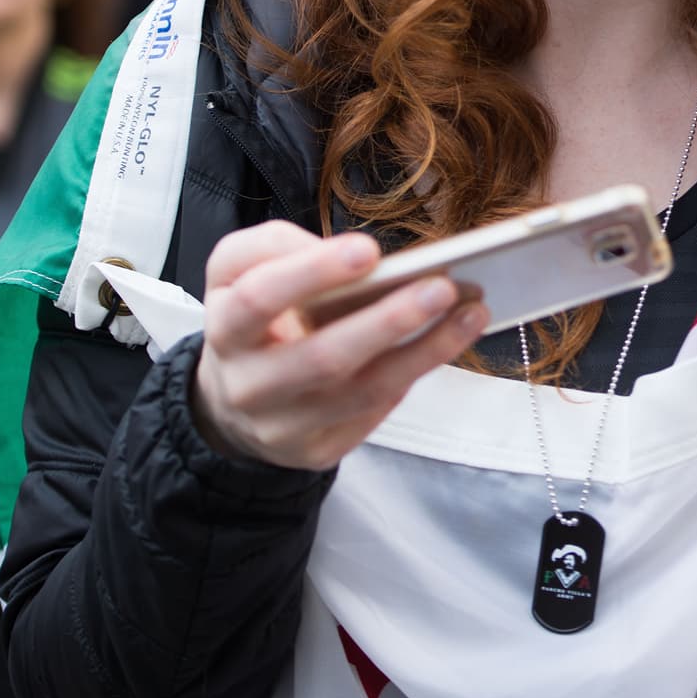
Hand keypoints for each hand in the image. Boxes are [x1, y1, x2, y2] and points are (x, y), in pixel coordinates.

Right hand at [192, 221, 487, 470]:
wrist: (232, 401)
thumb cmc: (251, 321)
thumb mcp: (237, 271)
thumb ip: (274, 246)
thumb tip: (349, 255)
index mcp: (226, 331)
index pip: (261, 300)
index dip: (312, 273)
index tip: (368, 250)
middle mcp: (250, 386)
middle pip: (323, 358)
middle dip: (388, 321)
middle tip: (442, 287)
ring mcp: (284, 427)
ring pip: (364, 391)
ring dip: (425, 351)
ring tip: (471, 312)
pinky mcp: (318, 450)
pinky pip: (374, 412)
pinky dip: (413, 374)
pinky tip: (447, 343)